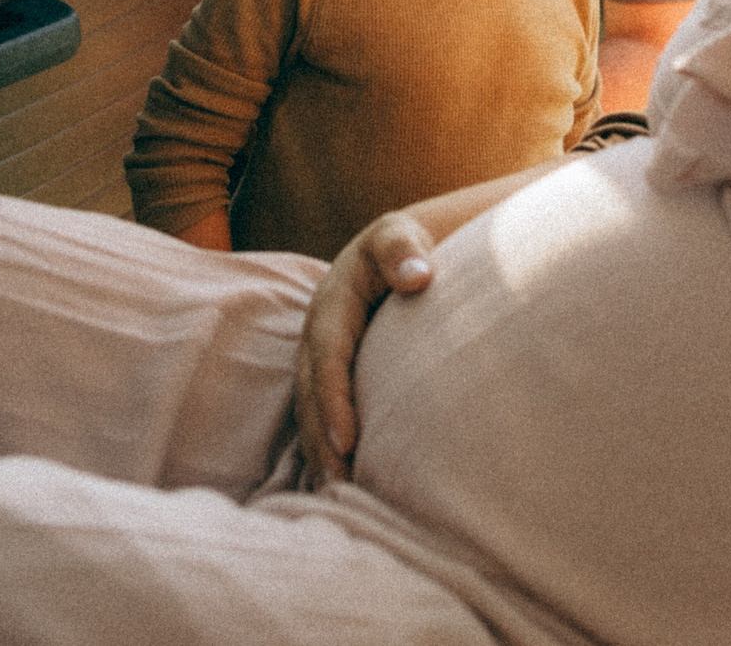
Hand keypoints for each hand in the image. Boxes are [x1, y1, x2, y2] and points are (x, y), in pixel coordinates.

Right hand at [293, 209, 434, 482]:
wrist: (397, 250)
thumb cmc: (405, 246)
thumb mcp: (399, 236)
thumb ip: (403, 251)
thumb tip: (419, 275)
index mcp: (331, 305)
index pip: (328, 355)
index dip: (334, 398)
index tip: (347, 438)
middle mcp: (318, 336)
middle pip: (311, 392)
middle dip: (320, 438)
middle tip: (339, 483)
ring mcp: (320, 358)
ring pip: (311, 410)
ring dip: (320, 451)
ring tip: (338, 494)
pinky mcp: (332, 376)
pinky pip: (321, 413)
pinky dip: (326, 447)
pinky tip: (342, 483)